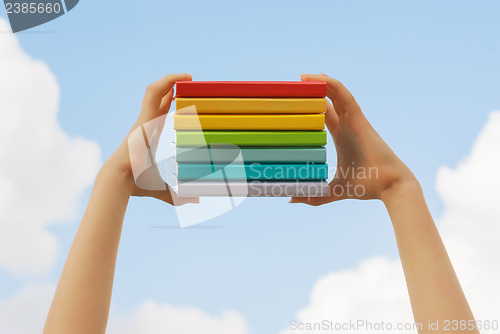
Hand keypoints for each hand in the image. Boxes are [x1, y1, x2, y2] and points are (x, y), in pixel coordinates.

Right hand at [104, 73, 197, 205]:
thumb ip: (176, 196)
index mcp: (151, 135)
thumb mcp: (162, 189)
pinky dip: (166, 82)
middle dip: (172, 88)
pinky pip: (153, 92)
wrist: (120, 180)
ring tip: (187, 75)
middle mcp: (147, 124)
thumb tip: (195, 203)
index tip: (183, 98)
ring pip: (155, 91)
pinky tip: (180, 78)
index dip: (171, 103)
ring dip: (170, 80)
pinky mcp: (144, 116)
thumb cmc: (136, 184)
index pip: (161, 113)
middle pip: (159, 99)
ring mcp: (145, 119)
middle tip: (189, 81)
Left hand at [291, 73, 416, 204]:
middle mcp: (346, 125)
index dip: (310, 105)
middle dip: (311, 91)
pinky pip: (344, 94)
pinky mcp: (359, 117)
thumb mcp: (332, 190)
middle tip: (291, 84)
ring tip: (300, 76)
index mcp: (341, 136)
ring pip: (335, 93)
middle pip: (326, 101)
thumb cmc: (366, 187)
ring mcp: (353, 119)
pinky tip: (316, 77)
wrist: (389, 186)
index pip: (323, 114)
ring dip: (319, 82)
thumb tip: (291, 199)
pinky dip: (331, 84)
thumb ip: (313, 195)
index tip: (293, 100)